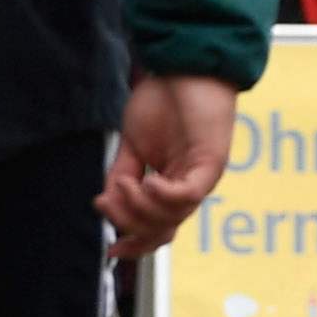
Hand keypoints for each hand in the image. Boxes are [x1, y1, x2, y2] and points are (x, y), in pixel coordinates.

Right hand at [97, 74, 236, 259]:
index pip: (159, 228)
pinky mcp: (211, 162)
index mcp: (173, 183)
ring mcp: (203, 175)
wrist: (183, 65)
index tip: (111, 251)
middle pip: (163, 229)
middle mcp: (190, 185)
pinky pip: (188, 195)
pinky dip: (163, 196)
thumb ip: (122, 175)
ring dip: (140, 208)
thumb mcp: (133, 144)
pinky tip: (146, 181)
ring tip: (123, 185)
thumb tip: (107, 205)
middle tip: (105, 202)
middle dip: (129, 224)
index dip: (136, 244)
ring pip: (173, 216)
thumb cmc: (163, 100)